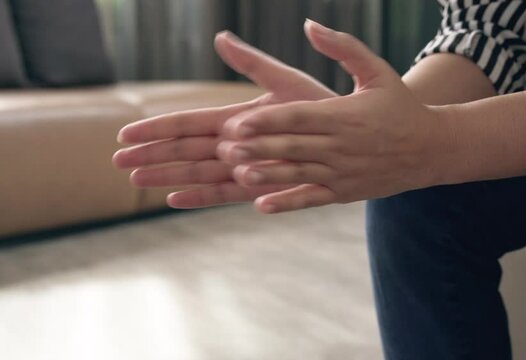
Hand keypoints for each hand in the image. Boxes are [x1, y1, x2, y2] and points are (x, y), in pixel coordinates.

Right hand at [112, 30, 336, 206]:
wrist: (347, 137)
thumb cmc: (318, 106)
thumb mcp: (285, 80)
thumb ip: (252, 63)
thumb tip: (220, 37)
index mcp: (235, 117)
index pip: (187, 123)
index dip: (156, 128)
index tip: (126, 132)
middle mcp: (234, 144)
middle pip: (185, 150)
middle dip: (152, 155)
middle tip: (119, 161)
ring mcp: (245, 167)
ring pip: (198, 173)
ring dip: (168, 176)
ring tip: (137, 180)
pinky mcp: (260, 186)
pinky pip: (225, 194)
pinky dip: (200, 197)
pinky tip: (174, 199)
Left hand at [217, 20, 452, 213]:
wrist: (431, 148)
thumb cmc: (400, 106)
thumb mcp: (378, 70)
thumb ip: (344, 47)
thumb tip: (309, 25)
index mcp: (344, 115)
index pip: (300, 117)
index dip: (269, 121)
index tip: (239, 122)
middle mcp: (341, 146)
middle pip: (293, 146)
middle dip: (259, 147)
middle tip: (225, 148)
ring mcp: (342, 172)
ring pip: (298, 173)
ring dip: (267, 174)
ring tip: (238, 173)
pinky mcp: (344, 192)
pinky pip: (312, 198)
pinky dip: (288, 203)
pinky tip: (262, 205)